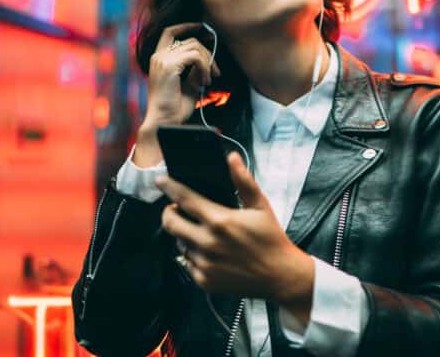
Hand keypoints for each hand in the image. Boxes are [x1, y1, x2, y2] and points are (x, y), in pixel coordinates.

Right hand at [142, 22, 220, 129]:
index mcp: (159, 59)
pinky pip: (195, 57)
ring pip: (195, 47)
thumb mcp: (189, 83)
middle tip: (216, 73)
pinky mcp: (169, 66)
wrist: (165, 122)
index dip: (187, 26)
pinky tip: (205, 82)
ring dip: (208, 63)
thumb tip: (208, 58)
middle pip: (190, 41)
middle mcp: (158, 56)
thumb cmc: (175, 107)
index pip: (170, 32)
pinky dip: (205, 68)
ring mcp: (162, 60)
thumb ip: (195, 69)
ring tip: (209, 80)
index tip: (204, 28)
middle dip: (208, 54)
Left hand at [155, 152, 314, 323]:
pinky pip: (188, 263)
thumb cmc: (271, 238)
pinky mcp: (204, 280)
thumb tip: (232, 158)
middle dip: (169, 212)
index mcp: (220, 221)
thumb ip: (244, 181)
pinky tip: (211, 252)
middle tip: (176, 209)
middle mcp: (208, 243)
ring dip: (185, 235)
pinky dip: (194, 255)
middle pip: (170, 223)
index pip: (184, 199)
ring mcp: (204, 264)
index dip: (170, 187)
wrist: (279, 275)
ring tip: (202, 232)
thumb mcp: (260, 205)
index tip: (161, 181)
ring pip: (179, 243)